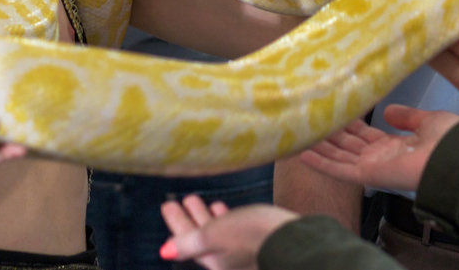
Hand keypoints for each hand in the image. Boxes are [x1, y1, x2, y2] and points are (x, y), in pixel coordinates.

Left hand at [160, 195, 298, 269]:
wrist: (293, 241)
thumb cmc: (252, 236)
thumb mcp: (214, 236)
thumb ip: (189, 243)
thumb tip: (164, 251)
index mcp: (212, 259)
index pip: (185, 240)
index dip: (176, 222)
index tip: (167, 204)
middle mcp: (225, 259)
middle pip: (199, 236)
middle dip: (188, 218)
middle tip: (176, 200)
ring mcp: (240, 252)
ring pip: (215, 232)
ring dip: (204, 216)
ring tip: (197, 200)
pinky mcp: (255, 242)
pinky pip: (231, 230)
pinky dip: (223, 219)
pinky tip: (222, 208)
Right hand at [299, 105, 458, 192]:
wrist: (457, 160)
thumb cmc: (449, 142)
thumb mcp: (428, 121)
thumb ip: (407, 117)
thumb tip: (387, 111)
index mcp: (395, 146)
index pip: (364, 134)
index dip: (348, 122)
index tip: (333, 109)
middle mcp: (380, 157)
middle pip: (347, 144)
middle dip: (328, 131)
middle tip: (307, 115)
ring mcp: (372, 167)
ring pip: (337, 155)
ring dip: (318, 145)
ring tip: (296, 131)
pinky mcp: (368, 176)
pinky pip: (338, 169)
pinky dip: (319, 162)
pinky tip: (300, 153)